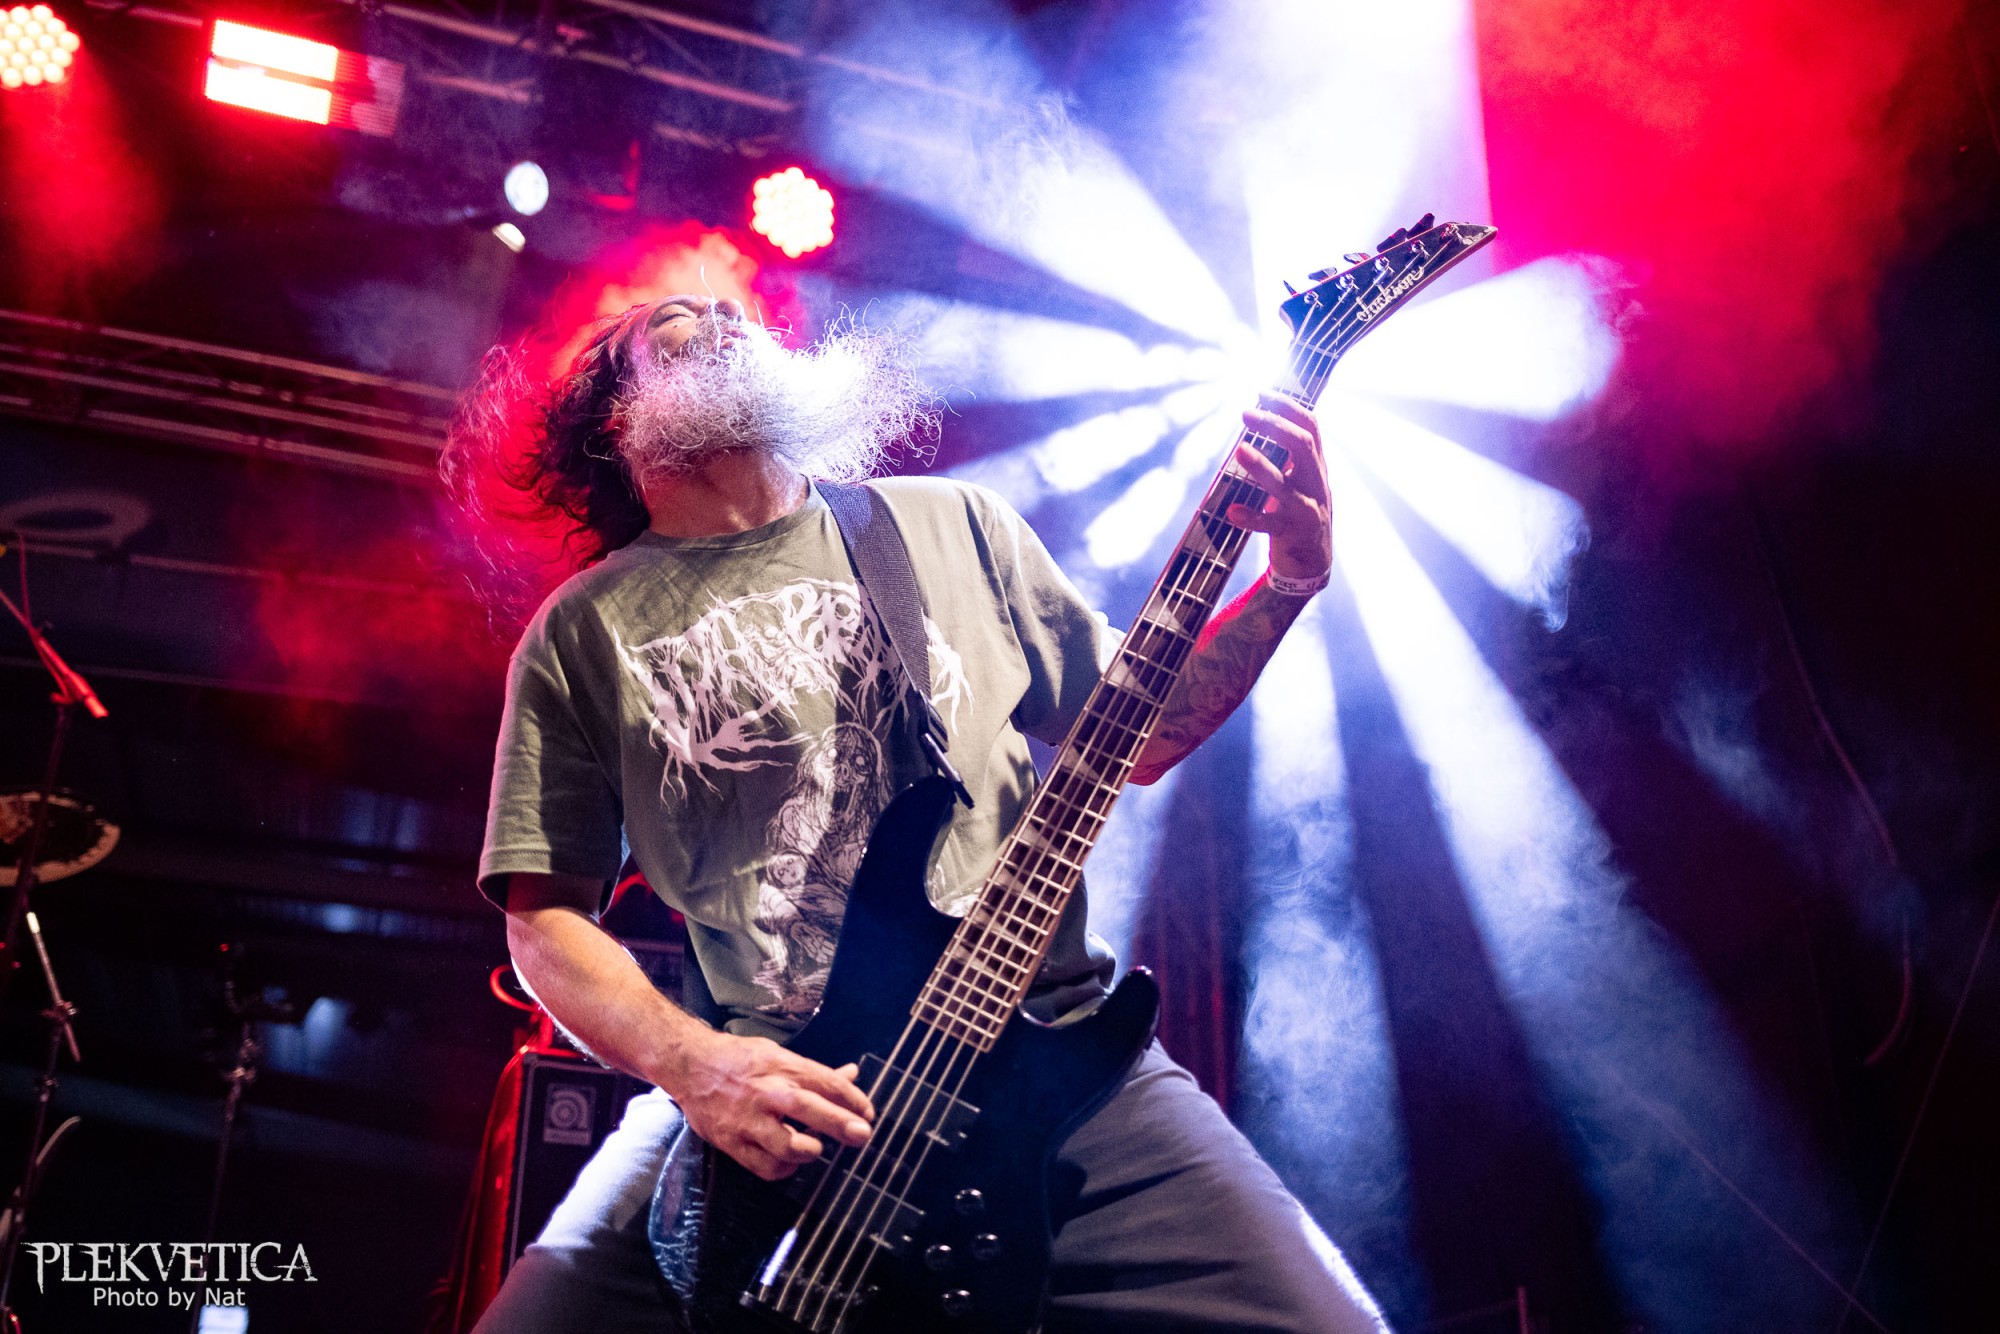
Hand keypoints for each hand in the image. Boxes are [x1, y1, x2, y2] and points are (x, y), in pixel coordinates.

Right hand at [672, 1031, 874, 1180]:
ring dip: (810, 1150)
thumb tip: (851, 1075)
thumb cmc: (739, 1058)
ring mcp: (748, 1119)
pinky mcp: (731, 1142)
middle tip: (862, 1135)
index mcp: (781, 1066)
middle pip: (810, 1109)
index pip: (826, 1082)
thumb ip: (814, 1072)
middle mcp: (766, 1092)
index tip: (867, 1113)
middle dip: (841, 1124)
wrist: (690, 1064)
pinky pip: (765, 1166)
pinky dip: (783, 1169)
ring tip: (816, 1148)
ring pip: (787, 1145)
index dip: (852, 1099)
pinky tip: (790, 1162)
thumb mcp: (778, 1055)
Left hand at [1227, 393, 1332, 581]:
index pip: (1310, 427)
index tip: (1262, 392)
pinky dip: (1251, 517)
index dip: (1289, 407)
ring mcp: (1306, 509)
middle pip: (1302, 446)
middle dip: (1274, 426)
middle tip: (1245, 413)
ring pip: (1286, 486)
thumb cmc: (1300, 513)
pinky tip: (1231, 511)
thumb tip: (1264, 418)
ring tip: (1240, 450)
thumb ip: (1290, 454)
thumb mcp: (1302, 480)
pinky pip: (1270, 525)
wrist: (1313, 564)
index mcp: (1317, 466)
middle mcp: (1316, 484)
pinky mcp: (1293, 534)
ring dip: (1262, 467)